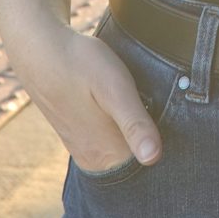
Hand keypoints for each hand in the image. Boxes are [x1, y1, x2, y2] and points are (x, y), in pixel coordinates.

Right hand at [13, 18, 165, 173]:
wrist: (41, 50)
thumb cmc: (80, 65)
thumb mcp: (115, 89)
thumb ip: (134, 124)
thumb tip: (153, 158)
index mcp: (107, 156)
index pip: (153, 167)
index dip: (169, 147)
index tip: (177, 126)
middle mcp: (95, 161)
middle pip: (139, 161)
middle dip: (153, 141)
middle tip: (162, 110)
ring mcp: (86, 150)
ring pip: (126, 151)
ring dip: (139, 134)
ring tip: (148, 106)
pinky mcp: (80, 137)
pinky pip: (111, 142)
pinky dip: (123, 130)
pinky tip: (128, 109)